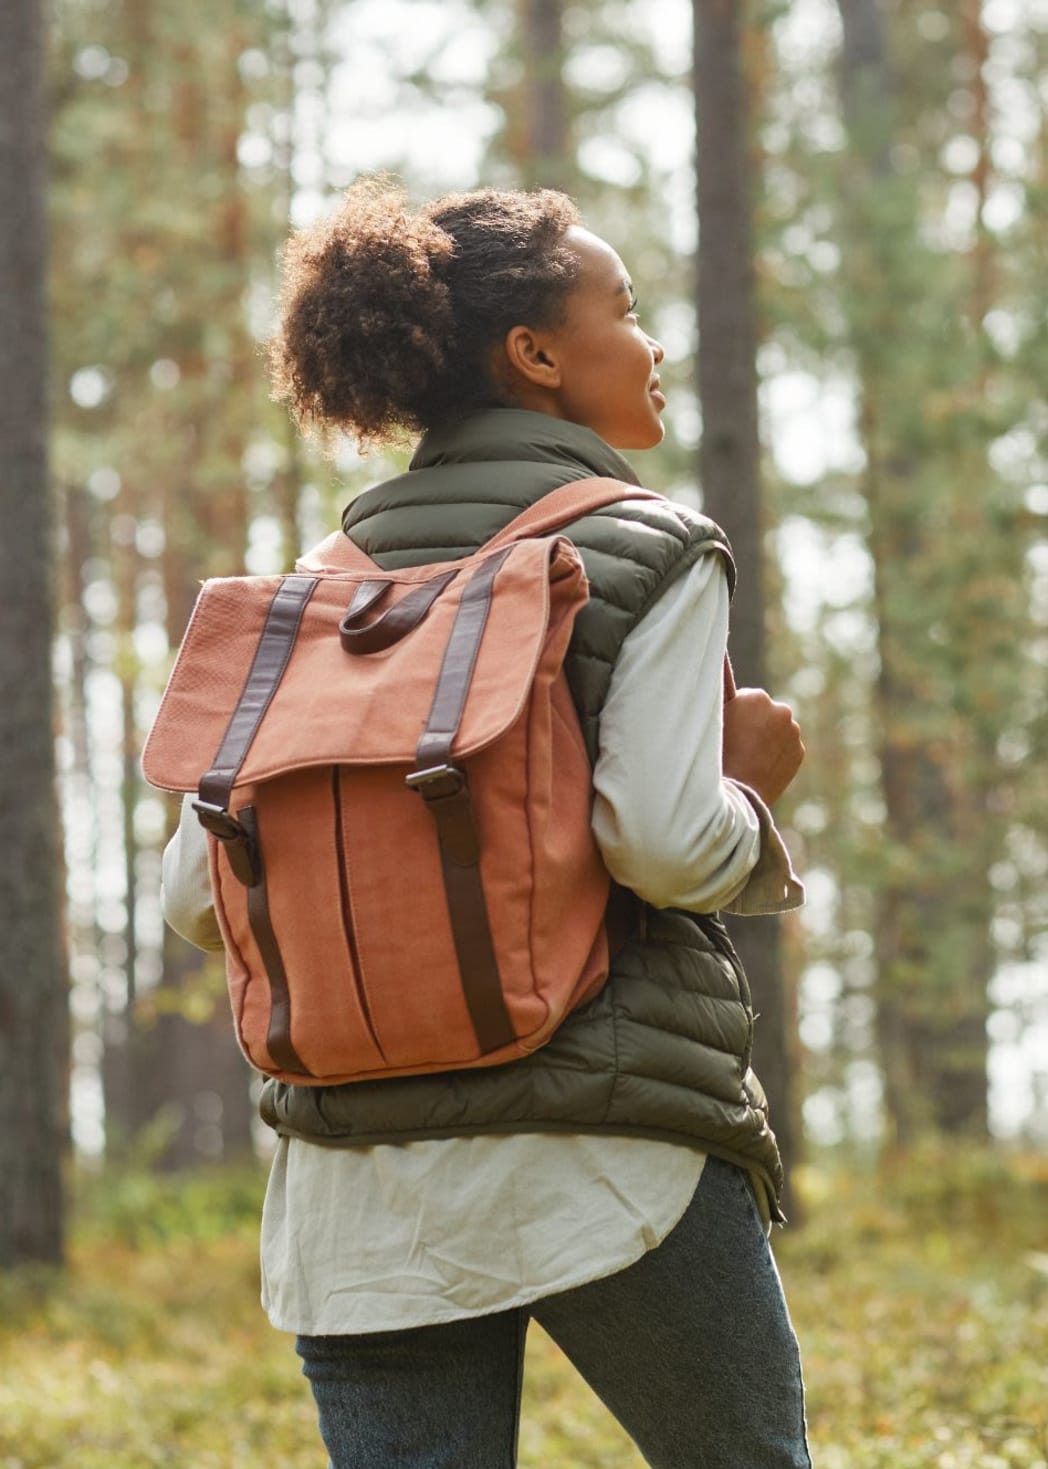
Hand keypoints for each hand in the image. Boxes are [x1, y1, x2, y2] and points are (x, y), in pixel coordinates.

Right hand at [722, 686, 804, 806]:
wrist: (737, 796)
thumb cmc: (716, 754)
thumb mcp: (713, 716)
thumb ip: (718, 682)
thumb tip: (719, 646)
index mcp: (757, 698)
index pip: (745, 700)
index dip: (734, 716)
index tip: (729, 731)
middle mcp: (781, 710)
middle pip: (764, 713)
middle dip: (754, 724)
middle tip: (737, 746)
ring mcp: (793, 732)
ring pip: (777, 730)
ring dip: (766, 738)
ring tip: (748, 759)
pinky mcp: (800, 752)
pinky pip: (786, 748)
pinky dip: (776, 754)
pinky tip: (761, 766)